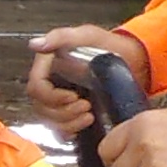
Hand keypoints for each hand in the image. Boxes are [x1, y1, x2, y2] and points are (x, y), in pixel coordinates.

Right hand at [27, 27, 149, 133]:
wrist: (130, 60)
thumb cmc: (109, 45)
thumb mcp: (86, 36)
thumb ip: (60, 37)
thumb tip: (35, 45)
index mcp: (48, 67)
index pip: (36, 88)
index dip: (51, 96)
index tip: (72, 96)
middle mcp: (49, 84)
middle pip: (41, 108)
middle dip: (64, 112)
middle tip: (87, 106)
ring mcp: (59, 101)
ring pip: (50, 121)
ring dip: (69, 123)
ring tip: (90, 115)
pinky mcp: (69, 113)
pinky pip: (59, 130)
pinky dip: (69, 131)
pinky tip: (85, 124)